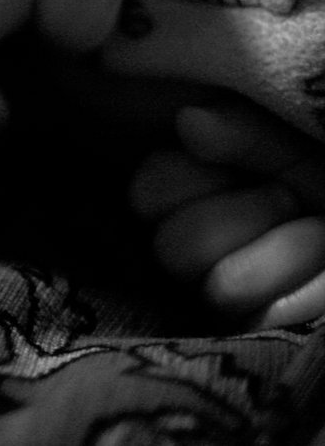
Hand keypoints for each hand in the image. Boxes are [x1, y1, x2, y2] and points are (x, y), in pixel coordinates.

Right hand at [130, 100, 324, 326]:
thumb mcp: (292, 138)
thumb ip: (242, 130)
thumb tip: (189, 121)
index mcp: (196, 195)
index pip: (144, 197)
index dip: (184, 181)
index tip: (232, 163)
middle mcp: (204, 251)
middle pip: (172, 249)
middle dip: (240, 215)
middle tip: (289, 197)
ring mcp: (234, 296)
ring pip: (219, 287)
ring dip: (284, 251)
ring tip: (321, 233)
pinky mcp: (268, 330)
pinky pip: (266, 319)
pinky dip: (307, 292)